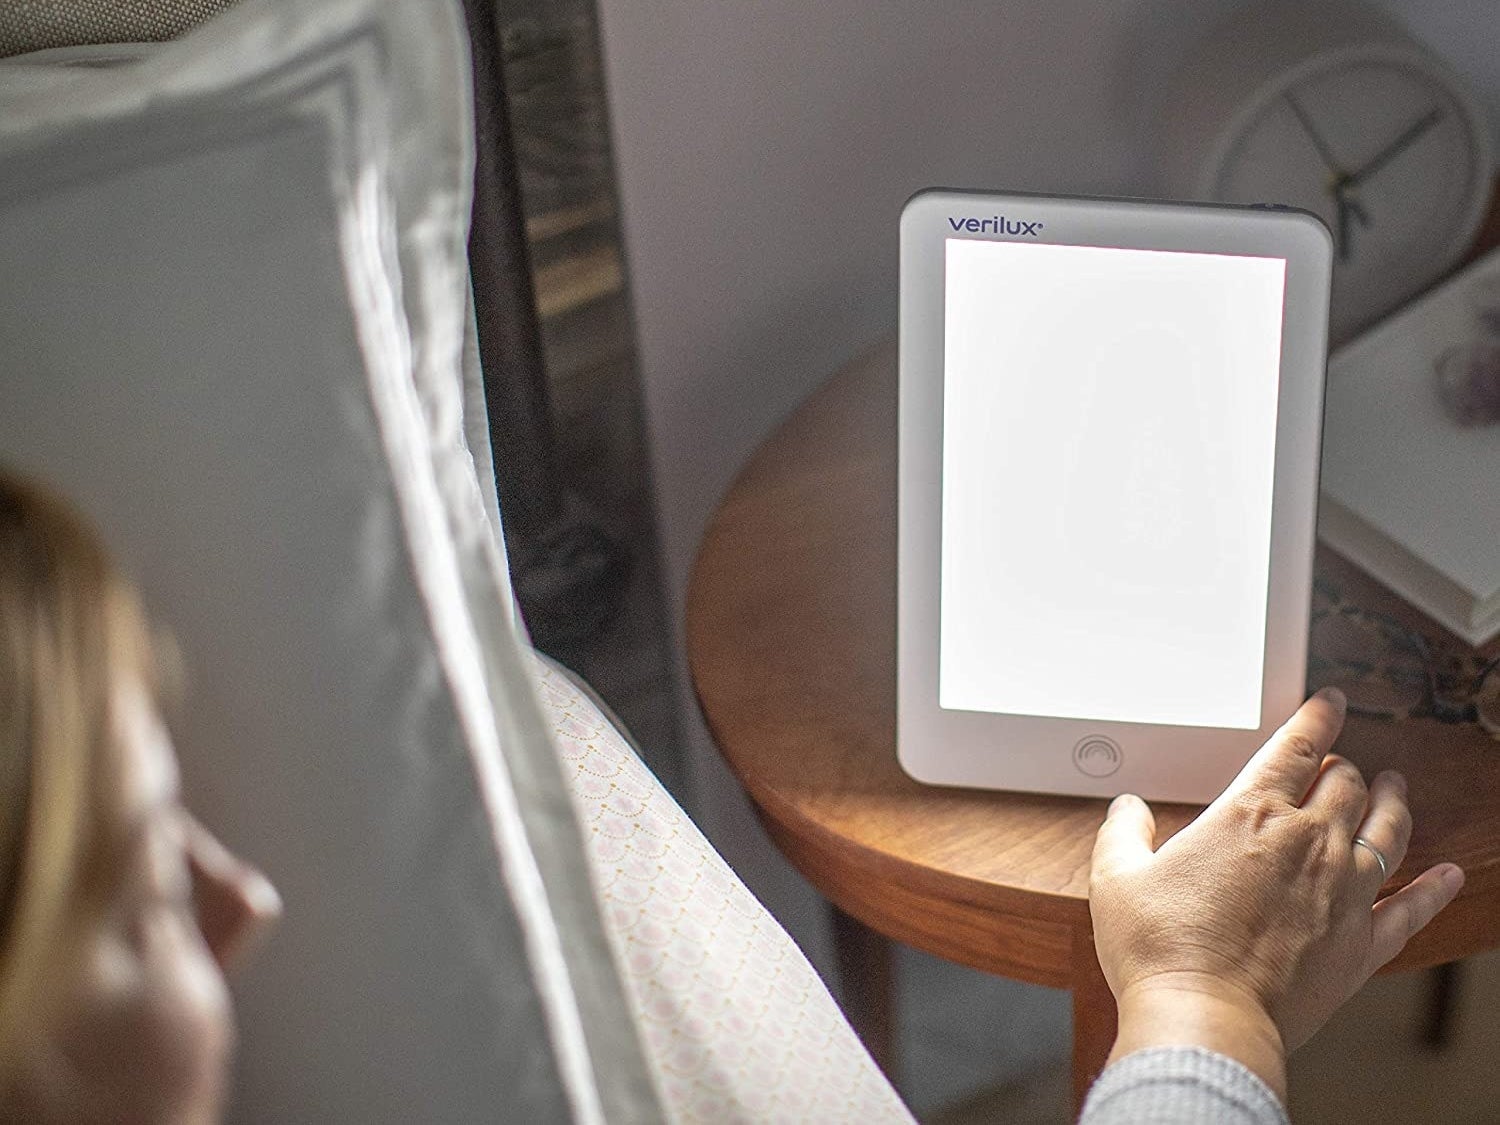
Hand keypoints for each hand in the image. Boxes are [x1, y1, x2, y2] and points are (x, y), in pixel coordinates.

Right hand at [1089, 688, 1464, 1097]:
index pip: (1296, 747)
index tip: (1329, 702)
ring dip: (1392, 802)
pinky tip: (1448, 877)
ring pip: (1387, 830)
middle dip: (1345, 764)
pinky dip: (1434, 889)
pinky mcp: (1362, 944)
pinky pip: (1413, 909)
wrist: (1205, 1018)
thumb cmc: (1160, 949)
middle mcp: (1307, 842)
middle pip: (1345, 784)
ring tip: (1395, 788)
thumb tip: (1127, 810)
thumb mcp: (1117, 877)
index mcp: (1249, 815)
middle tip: (1341, 760)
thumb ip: (1124, 833)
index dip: (1316, 717)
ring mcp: (1344, 892)